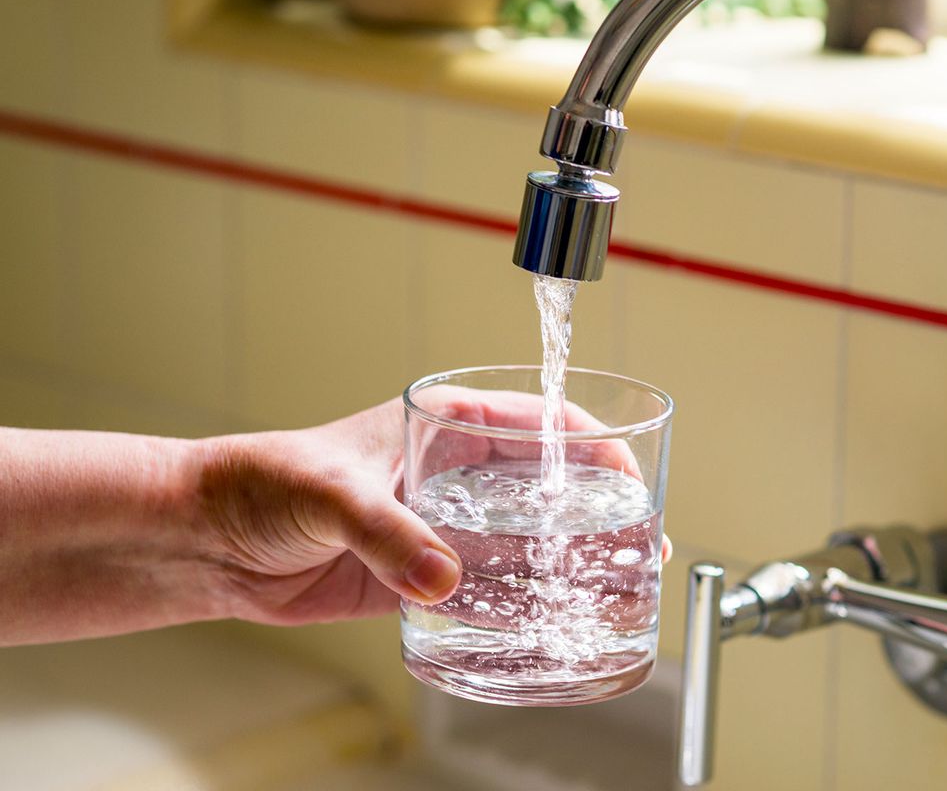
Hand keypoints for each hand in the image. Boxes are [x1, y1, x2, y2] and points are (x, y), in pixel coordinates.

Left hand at [201, 390, 669, 627]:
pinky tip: (547, 620)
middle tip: (637, 548)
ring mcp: (441, 524)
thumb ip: (387, 533)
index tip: (631, 482)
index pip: (541, 425)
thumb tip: (443, 577)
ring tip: (610, 590)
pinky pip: (485, 587)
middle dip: (596, 513)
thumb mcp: (329, 492)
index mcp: (443, 424)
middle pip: (548, 487)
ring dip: (566, 563)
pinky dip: (517, 602)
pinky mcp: (420, 572)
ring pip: (524, 540)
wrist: (209, 540)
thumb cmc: (260, 481)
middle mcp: (453, 472)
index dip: (594, 450)